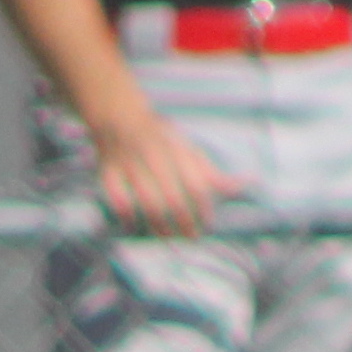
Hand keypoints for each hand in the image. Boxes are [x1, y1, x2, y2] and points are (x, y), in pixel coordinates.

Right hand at [85, 97, 239, 236]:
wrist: (117, 115)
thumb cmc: (160, 139)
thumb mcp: (187, 148)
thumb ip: (210, 172)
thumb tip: (243, 187)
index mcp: (176, 149)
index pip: (196, 185)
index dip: (204, 208)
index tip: (207, 222)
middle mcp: (153, 156)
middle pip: (173, 199)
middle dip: (185, 223)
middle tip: (191, 236)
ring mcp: (130, 164)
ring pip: (148, 203)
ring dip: (160, 226)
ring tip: (168, 236)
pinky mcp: (108, 171)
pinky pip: (118, 199)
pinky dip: (126, 216)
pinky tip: (134, 225)